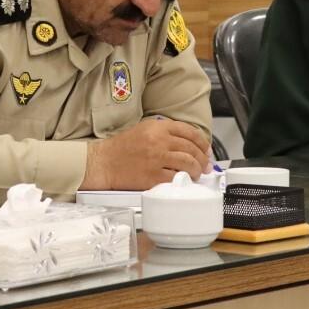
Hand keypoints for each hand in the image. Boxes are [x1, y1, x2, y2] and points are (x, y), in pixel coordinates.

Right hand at [81, 118, 211, 189]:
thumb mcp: (142, 129)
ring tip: (196, 174)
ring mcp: (156, 159)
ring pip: (188, 164)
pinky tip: (184, 181)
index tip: (206, 150)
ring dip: (197, 170)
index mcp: (157, 127)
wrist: (103, 162)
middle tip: (205, 165)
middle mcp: (158, 141)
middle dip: (203, 159)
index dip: (202, 142)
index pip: (189, 132)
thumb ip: (164, 131)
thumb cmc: (120, 148)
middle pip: (191, 149)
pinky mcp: (152, 177)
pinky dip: (183, 180)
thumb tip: (187, 142)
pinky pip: (176, 178)